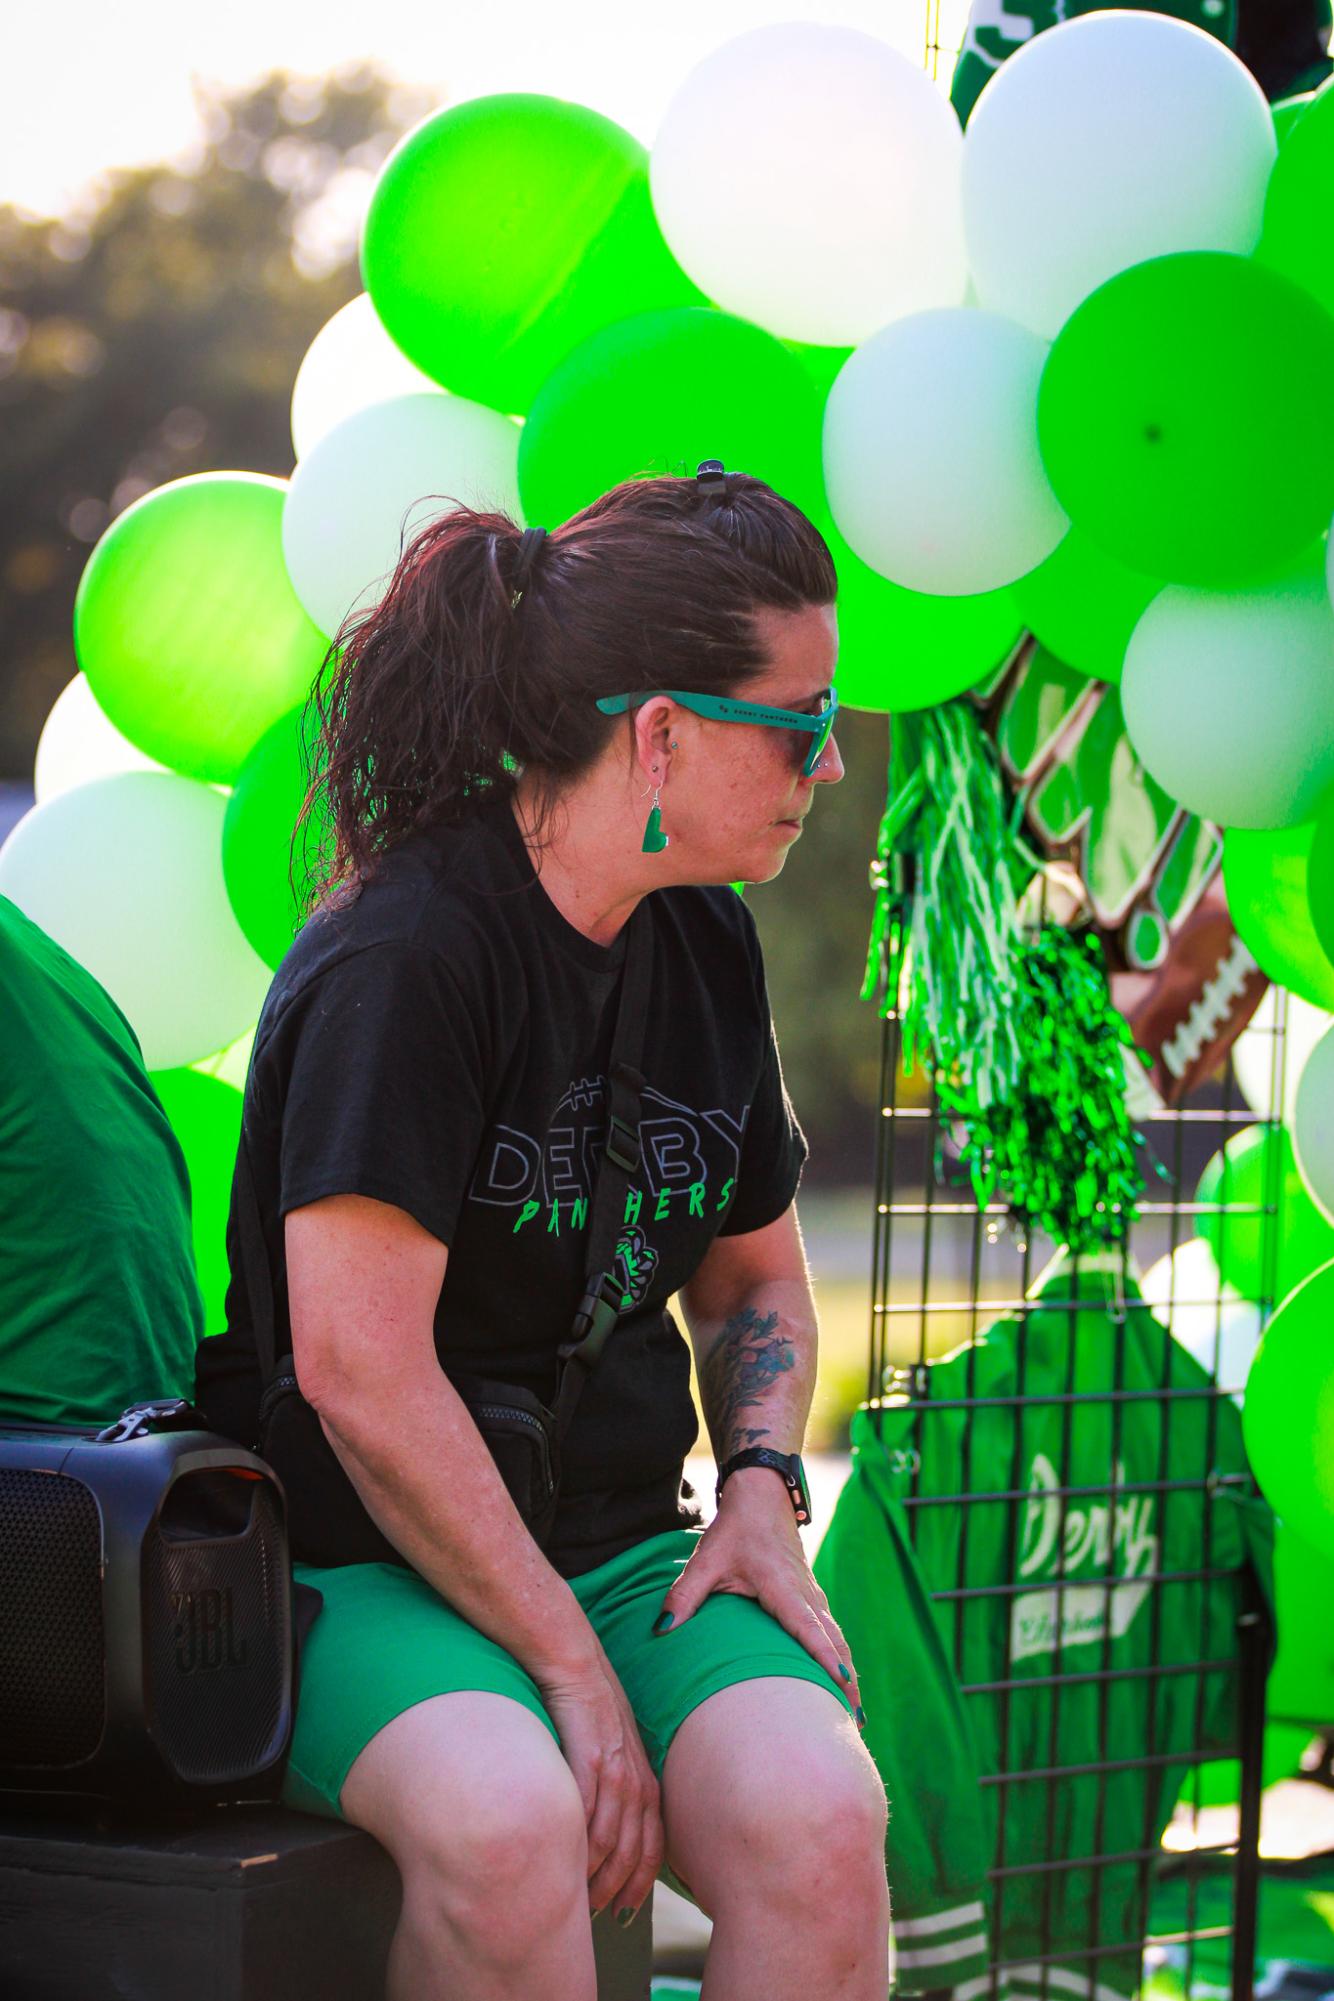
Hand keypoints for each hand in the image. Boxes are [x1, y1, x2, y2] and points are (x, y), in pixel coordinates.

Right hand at [536, 1649, 664, 1924]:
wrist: (566, 1654)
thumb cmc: (579, 1699)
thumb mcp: (605, 1743)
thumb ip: (608, 1780)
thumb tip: (597, 1825)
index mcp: (643, 1773)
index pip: (654, 1841)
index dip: (643, 1882)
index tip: (626, 1910)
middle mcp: (635, 1773)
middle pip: (636, 1849)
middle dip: (620, 1889)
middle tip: (598, 1916)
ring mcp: (614, 1765)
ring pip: (612, 1839)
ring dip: (596, 1876)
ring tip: (576, 1900)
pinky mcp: (589, 1756)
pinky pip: (588, 1813)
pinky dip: (581, 1845)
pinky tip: (566, 1864)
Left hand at [655, 1467, 863, 1720]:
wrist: (763, 1495)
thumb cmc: (736, 1528)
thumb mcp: (706, 1559)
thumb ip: (685, 1595)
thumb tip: (662, 1629)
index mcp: (783, 1588)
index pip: (808, 1629)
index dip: (824, 1658)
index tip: (842, 1686)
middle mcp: (806, 1594)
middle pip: (834, 1642)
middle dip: (846, 1681)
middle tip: (856, 1722)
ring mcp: (813, 1594)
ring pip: (837, 1638)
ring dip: (848, 1672)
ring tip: (855, 1713)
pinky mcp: (812, 1595)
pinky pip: (832, 1631)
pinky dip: (841, 1656)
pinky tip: (843, 1678)